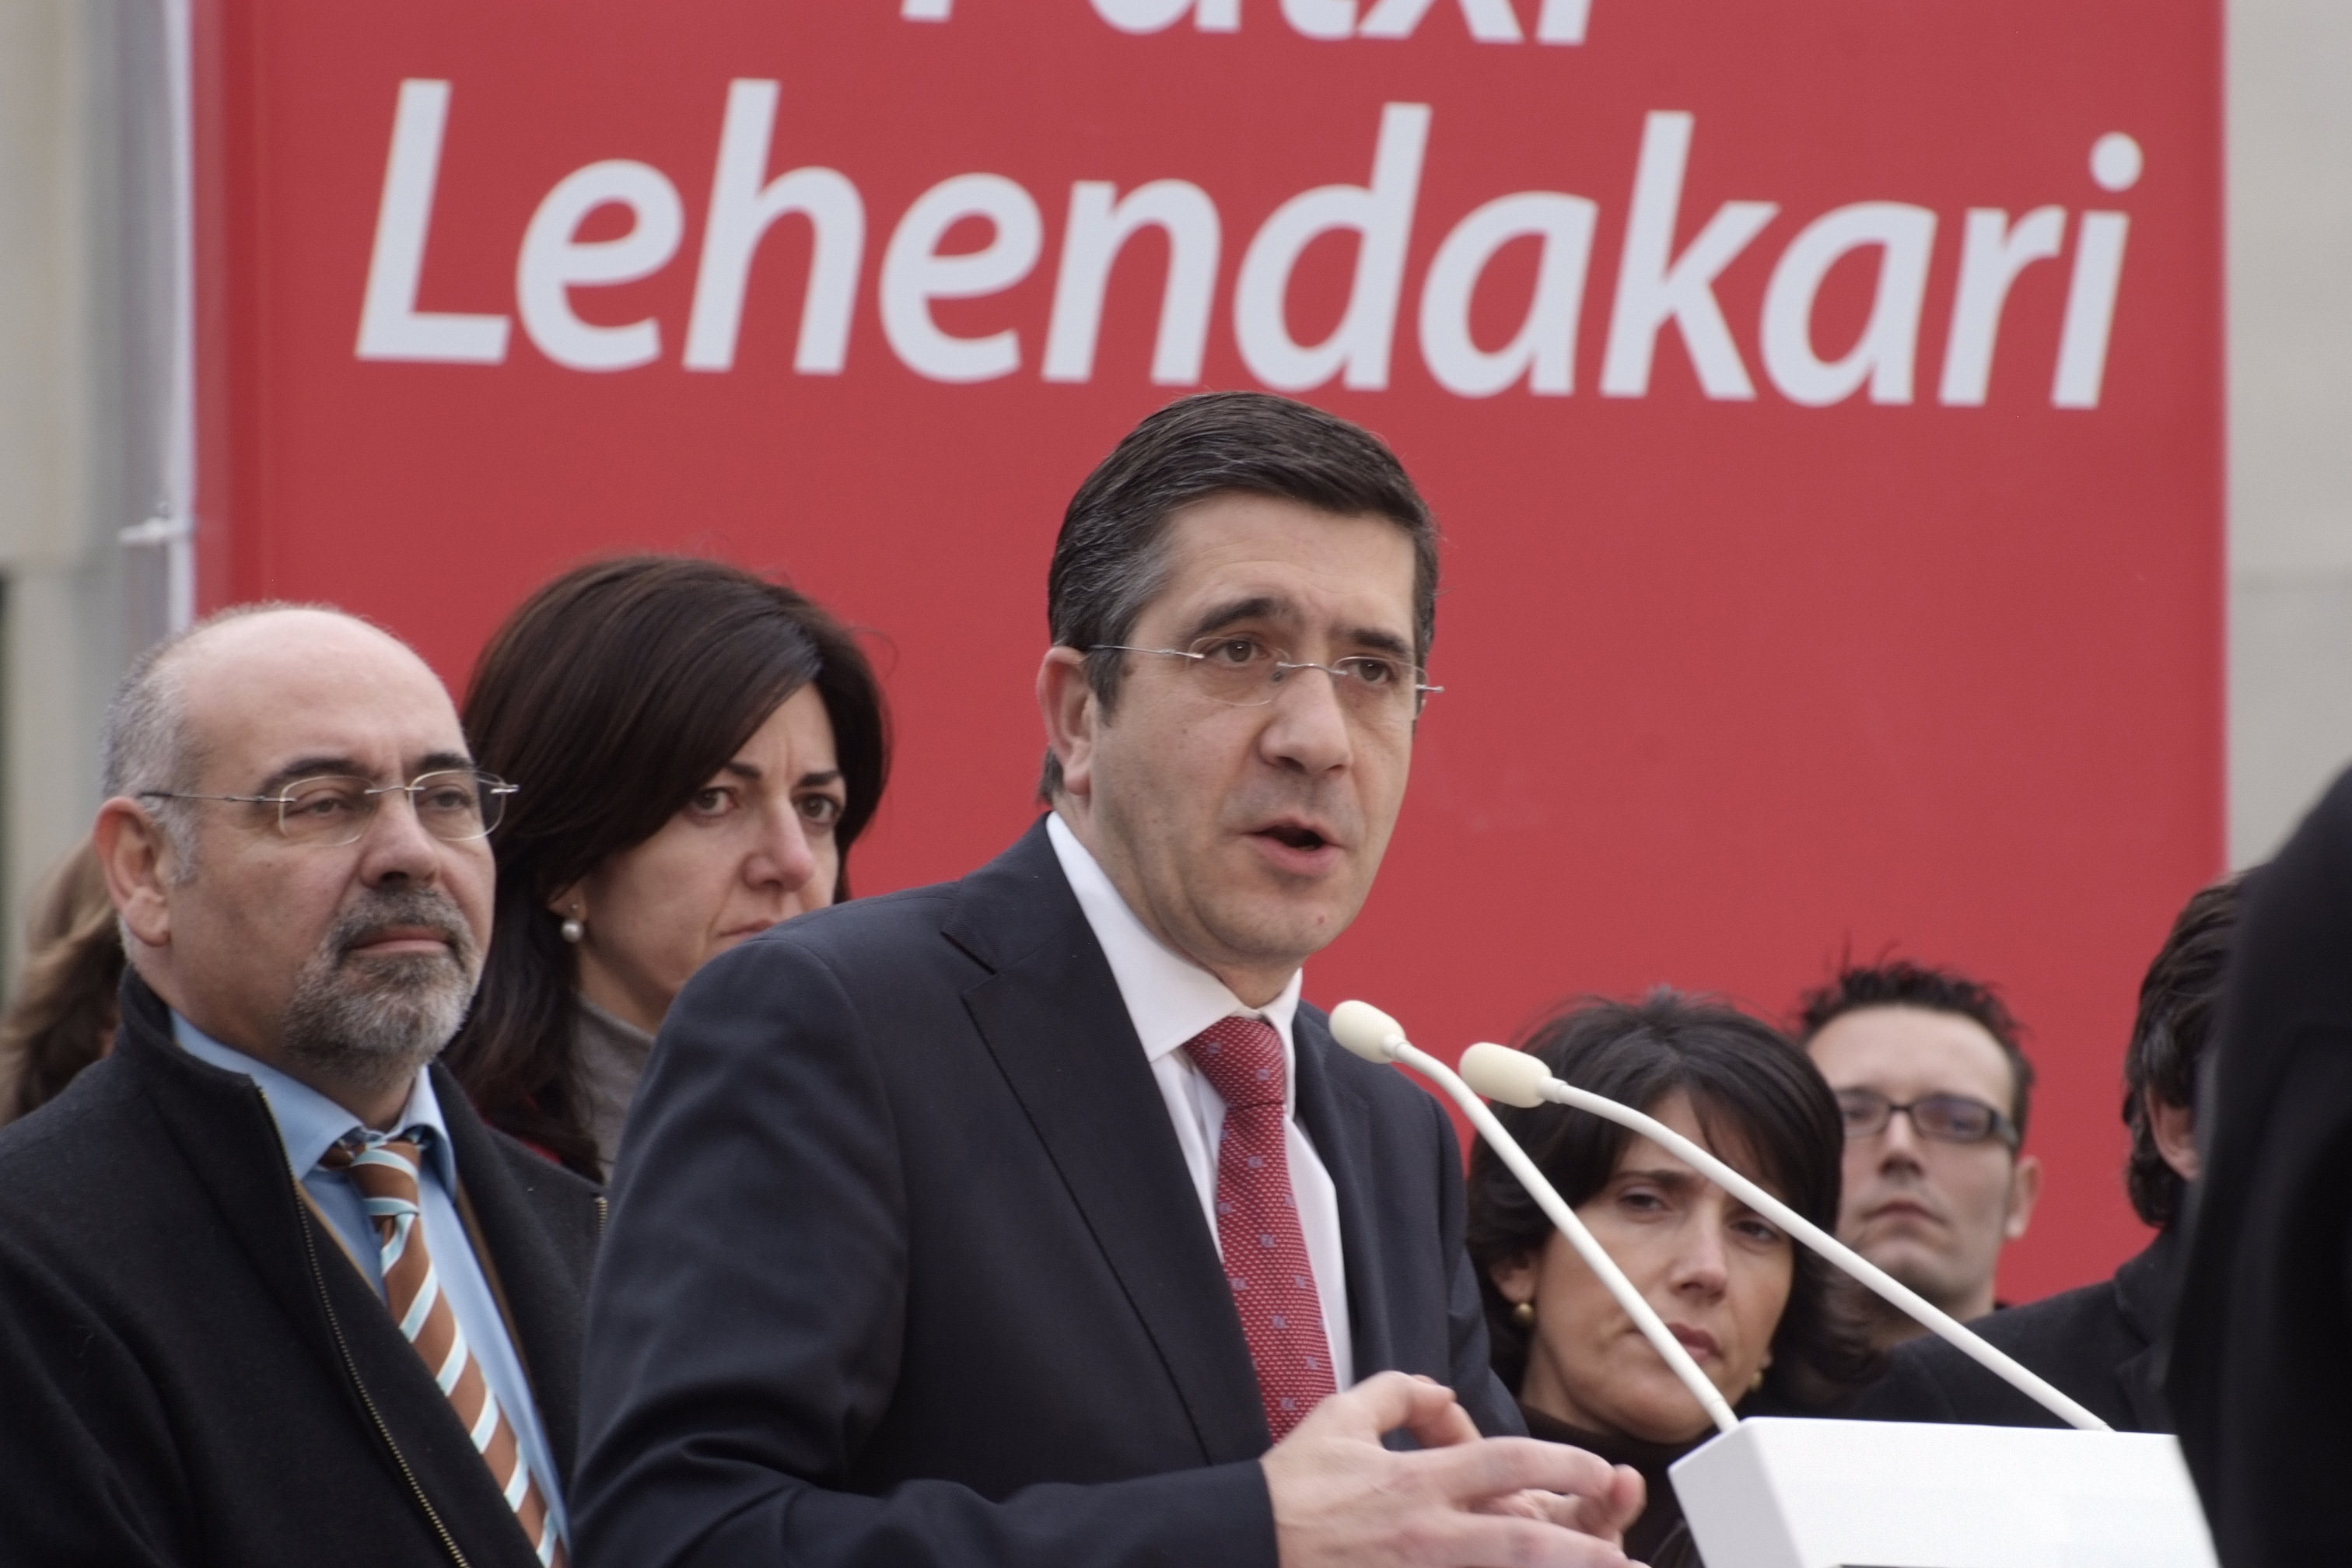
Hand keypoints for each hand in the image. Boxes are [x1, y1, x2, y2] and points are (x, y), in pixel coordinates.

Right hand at [1262, 1372, 1645, 1567]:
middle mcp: (1426, 1532)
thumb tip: (1441, 1392)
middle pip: (1518, 1540)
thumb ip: (1398, 1393)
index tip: (1595, 1469)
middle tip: (1623, 1553)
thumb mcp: (1340, 1417)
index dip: (1560, 1464)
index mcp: (1416, 1479)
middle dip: (1579, 1547)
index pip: (1504, 1462)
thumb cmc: (1290, 1489)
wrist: (1244, 1543)